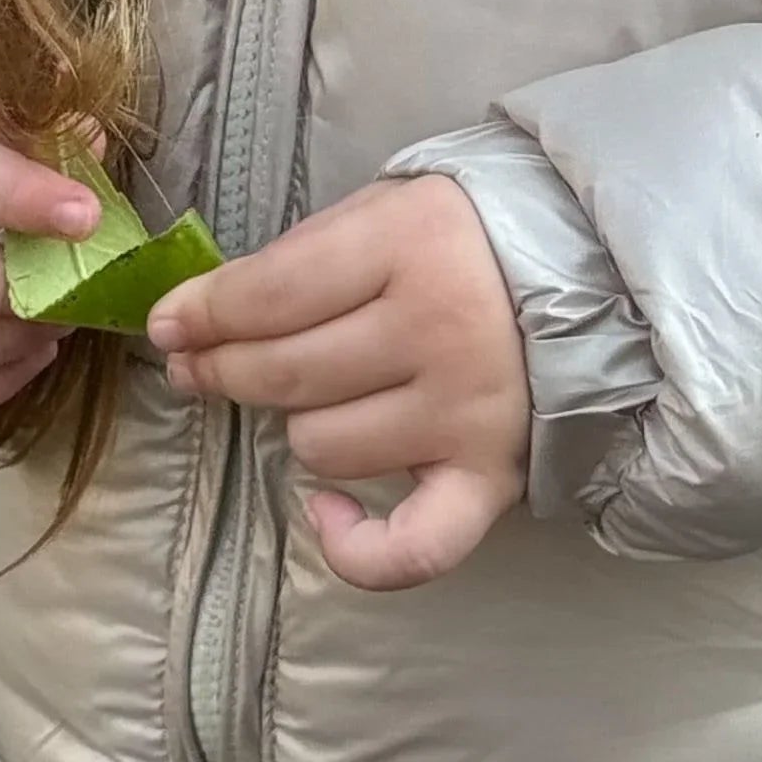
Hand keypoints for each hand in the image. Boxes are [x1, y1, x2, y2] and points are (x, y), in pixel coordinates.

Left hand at [146, 175, 529, 590]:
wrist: (591, 277)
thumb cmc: (466, 240)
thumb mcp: (384, 212)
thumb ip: (295, 261)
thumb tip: (188, 320)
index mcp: (410, 243)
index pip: (271, 293)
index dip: (204, 313)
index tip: (170, 325)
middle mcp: (440, 330)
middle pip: (286, 373)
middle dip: (224, 370)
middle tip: (200, 365)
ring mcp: (467, 413)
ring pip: (322, 446)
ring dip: (298, 427)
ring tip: (318, 397)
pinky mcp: (491, 481)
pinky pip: (410, 549)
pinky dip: (355, 550)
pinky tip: (324, 514)